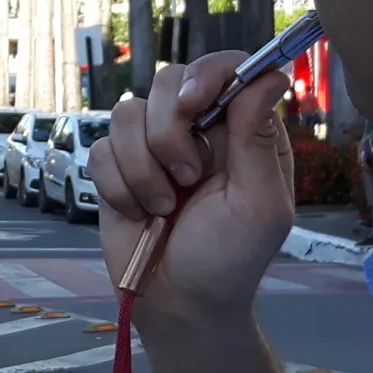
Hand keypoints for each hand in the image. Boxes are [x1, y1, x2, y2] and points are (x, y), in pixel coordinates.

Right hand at [91, 54, 295, 325]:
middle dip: (169, 132)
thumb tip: (271, 74)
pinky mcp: (117, 167)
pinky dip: (119, 186)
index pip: (229, 68)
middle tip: (187, 177)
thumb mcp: (259, 205)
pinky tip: (139, 213)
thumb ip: (258, 140)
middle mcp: (199, 128)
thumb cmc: (230, 259)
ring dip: (144, 167)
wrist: (179, 304)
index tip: (194, 102)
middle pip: (169, 80)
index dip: (208, 73)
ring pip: (127, 113)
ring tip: (164, 206)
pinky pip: (101, 148)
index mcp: (243, 129)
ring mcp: (154, 146)